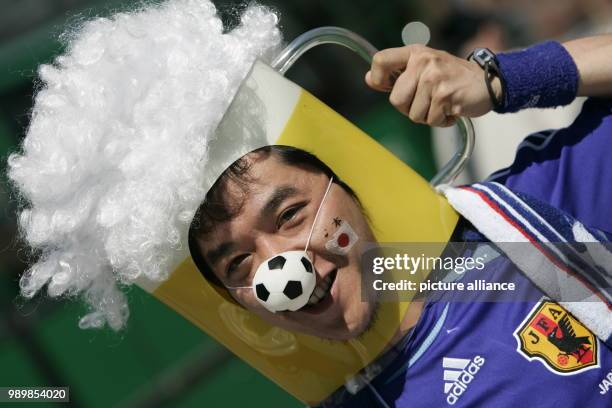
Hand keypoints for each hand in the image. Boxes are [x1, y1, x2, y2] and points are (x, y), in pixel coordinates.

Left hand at [365, 45, 500, 126]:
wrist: (488, 82)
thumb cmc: (452, 77)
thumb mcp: (424, 67)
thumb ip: (398, 73)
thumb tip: (369, 79)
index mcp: (415, 54)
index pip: (380, 61)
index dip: (378, 80)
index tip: (387, 87)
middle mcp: (423, 63)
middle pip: (396, 100)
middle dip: (409, 108)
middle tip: (426, 102)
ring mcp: (435, 79)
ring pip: (414, 115)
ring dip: (427, 116)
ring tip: (441, 104)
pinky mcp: (446, 96)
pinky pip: (431, 120)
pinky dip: (441, 121)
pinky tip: (451, 109)